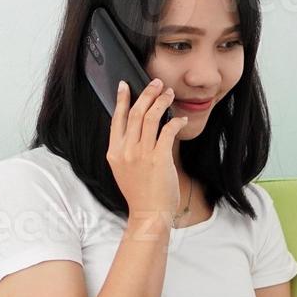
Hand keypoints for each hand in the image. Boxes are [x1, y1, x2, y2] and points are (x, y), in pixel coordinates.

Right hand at [106, 79, 189, 225]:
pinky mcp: (159, 158)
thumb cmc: (140, 193)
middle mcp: (126, 150)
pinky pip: (168, 131)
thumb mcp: (123, 169)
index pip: (116, 119)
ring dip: (161, 101)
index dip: (121, 99)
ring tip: (169, 93)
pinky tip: (181, 119)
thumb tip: (138, 127)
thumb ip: (126, 148)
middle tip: (156, 83)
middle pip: (135, 113)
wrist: (149, 213)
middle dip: (146, 93)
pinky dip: (176, 121)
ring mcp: (142, 154)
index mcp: (114, 152)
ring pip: (151, 117)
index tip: (124, 85)